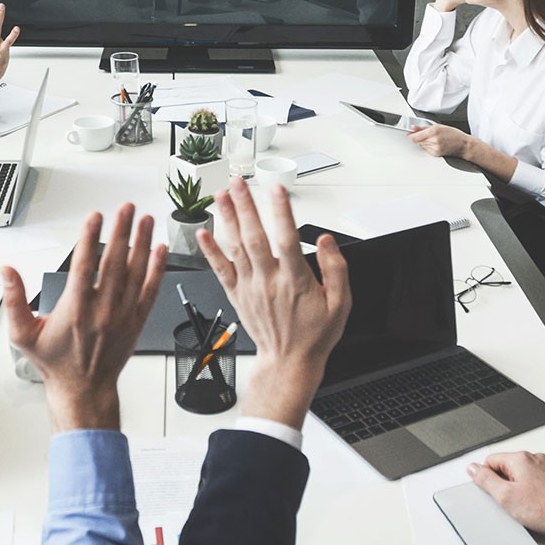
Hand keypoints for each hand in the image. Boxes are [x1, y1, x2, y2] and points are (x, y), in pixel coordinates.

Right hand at [1, 205, 165, 430]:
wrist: (84, 389)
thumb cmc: (55, 361)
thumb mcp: (23, 334)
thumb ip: (14, 299)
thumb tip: (6, 271)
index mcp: (75, 310)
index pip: (84, 266)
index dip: (90, 238)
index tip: (94, 217)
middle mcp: (102, 310)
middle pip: (114, 263)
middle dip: (120, 232)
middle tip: (124, 208)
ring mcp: (122, 315)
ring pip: (135, 272)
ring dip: (140, 243)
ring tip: (143, 219)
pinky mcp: (136, 322)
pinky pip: (150, 291)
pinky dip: (156, 269)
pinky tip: (158, 250)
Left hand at [198, 181, 350, 423]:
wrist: (288, 362)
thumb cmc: (315, 334)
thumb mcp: (341, 304)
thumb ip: (336, 269)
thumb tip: (327, 240)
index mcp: (296, 281)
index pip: (287, 239)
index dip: (282, 213)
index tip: (277, 190)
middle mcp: (269, 281)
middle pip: (254, 237)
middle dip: (245, 207)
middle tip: (238, 182)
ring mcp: (249, 287)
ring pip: (235, 247)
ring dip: (226, 219)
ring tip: (220, 195)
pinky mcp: (236, 294)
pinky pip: (220, 270)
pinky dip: (210, 250)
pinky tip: (203, 232)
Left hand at [406, 123, 471, 159]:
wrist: (463, 145)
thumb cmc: (454, 134)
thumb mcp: (439, 126)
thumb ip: (424, 127)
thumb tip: (413, 127)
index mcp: (433, 131)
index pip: (414, 136)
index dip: (410, 135)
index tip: (409, 134)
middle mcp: (433, 140)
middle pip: (417, 141)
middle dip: (418, 138)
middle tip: (425, 135)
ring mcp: (434, 148)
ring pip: (421, 145)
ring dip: (424, 142)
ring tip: (433, 139)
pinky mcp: (435, 154)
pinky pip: (426, 149)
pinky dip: (428, 147)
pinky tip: (436, 144)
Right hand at [469, 451, 544, 542]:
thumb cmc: (544, 511)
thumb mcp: (504, 497)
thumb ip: (484, 479)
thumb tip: (473, 468)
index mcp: (522, 458)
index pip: (491, 461)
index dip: (488, 478)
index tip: (495, 492)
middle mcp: (538, 458)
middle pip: (508, 467)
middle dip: (506, 483)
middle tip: (512, 501)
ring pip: (525, 474)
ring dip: (522, 487)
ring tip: (528, 504)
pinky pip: (540, 481)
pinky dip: (536, 491)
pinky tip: (539, 505)